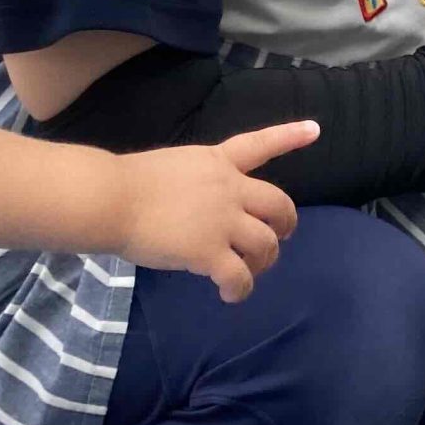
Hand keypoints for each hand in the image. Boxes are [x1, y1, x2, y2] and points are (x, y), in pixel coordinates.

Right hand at [113, 121, 315, 301]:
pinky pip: (239, 276)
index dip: (289, 136)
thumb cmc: (125, 183)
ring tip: (247, 272)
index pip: (259, 144)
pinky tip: (229, 295)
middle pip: (279, 204)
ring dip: (262, 261)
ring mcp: (222, 220)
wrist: (108, 199)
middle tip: (278, 238)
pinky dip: (239, 289)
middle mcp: (228, 188)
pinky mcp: (209, 251)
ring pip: (266, 244)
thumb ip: (195, 185)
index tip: (315, 129)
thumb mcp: (171, 168)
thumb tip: (196, 212)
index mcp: (216, 162)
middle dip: (285, 225)